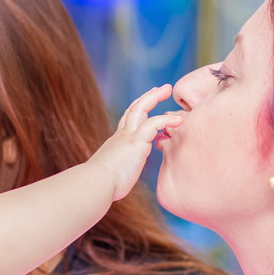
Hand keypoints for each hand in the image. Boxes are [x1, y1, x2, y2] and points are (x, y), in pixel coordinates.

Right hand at [90, 84, 182, 199]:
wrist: (95, 184)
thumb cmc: (102, 185)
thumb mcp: (112, 173)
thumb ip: (117, 170)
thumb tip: (117, 180)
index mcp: (117, 142)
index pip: (128, 119)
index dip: (138, 108)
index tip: (148, 100)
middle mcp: (121, 135)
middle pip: (134, 108)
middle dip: (148, 96)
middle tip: (162, 88)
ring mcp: (128, 137)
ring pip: (141, 108)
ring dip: (155, 97)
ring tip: (168, 90)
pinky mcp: (136, 143)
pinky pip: (153, 124)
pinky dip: (166, 120)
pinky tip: (178, 120)